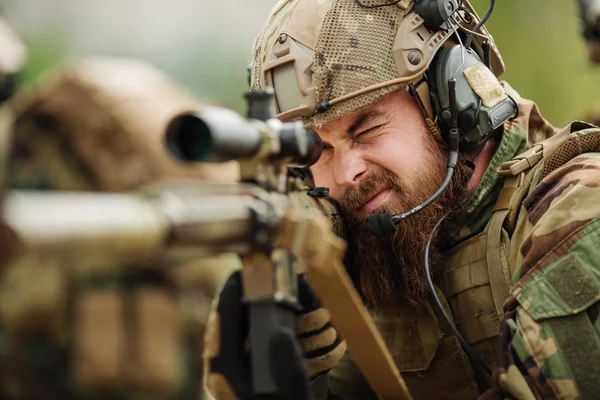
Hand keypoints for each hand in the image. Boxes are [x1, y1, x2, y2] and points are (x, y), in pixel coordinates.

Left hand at [204, 270, 345, 399]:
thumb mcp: (293, 396)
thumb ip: (289, 367)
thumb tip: (280, 333)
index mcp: (227, 377)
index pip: (223, 327)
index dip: (230, 297)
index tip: (238, 274)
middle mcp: (219, 375)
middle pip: (220, 326)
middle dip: (232, 298)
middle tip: (246, 275)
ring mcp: (223, 377)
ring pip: (223, 334)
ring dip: (235, 311)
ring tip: (250, 289)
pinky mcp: (230, 379)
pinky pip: (230, 344)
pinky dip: (240, 326)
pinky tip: (255, 318)